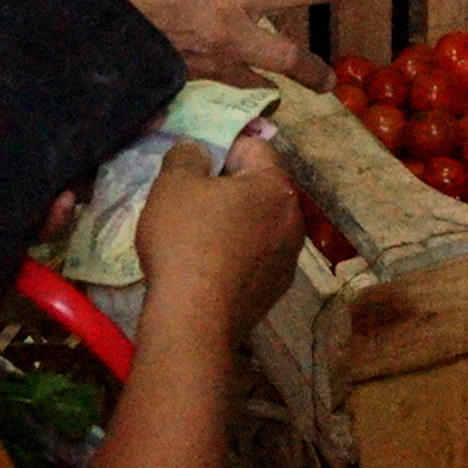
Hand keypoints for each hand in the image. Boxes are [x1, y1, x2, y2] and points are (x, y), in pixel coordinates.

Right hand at [119, 0, 365, 86]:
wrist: (104, 31)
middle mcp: (229, 34)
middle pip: (287, 58)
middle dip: (312, 72)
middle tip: (326, 83)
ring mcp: (214, 68)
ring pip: (256, 86)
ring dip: (261, 88)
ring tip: (263, 91)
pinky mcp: (197, 92)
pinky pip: (222, 100)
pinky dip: (223, 99)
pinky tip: (213, 98)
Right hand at [133, 132, 303, 343]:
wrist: (194, 320)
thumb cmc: (185, 241)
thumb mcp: (173, 184)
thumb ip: (187, 155)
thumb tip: (199, 150)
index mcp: (276, 186)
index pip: (252, 147)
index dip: (219, 149)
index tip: (192, 169)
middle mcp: (294, 219)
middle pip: (257, 187)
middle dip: (226, 188)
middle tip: (189, 201)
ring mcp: (288, 258)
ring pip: (257, 224)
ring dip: (231, 222)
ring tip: (195, 238)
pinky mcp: (275, 289)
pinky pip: (254, 256)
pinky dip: (234, 253)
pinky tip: (206, 268)